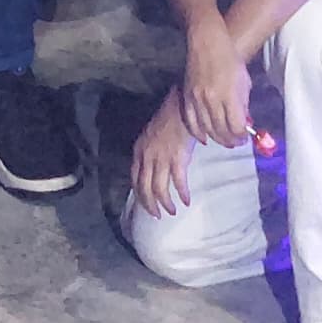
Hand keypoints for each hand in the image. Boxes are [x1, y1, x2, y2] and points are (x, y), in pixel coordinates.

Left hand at [129, 89, 198, 219]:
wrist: (181, 106)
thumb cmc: (170, 118)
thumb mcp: (151, 134)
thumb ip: (149, 151)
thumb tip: (152, 167)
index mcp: (139, 151)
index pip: (135, 178)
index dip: (139, 194)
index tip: (145, 204)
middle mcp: (147, 157)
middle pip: (144, 188)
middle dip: (149, 205)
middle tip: (157, 216)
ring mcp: (161, 159)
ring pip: (158, 189)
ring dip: (165, 204)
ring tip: (172, 212)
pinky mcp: (177, 159)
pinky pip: (177, 183)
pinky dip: (182, 194)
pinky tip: (186, 201)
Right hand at [183, 32, 254, 147]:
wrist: (207, 43)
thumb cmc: (229, 58)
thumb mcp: (244, 81)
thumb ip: (243, 104)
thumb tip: (243, 122)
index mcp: (229, 94)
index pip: (237, 126)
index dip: (242, 136)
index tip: (245, 138)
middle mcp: (212, 99)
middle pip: (222, 131)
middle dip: (231, 140)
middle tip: (236, 142)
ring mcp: (197, 99)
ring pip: (207, 130)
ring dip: (217, 138)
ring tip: (224, 140)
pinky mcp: (187, 97)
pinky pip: (191, 122)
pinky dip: (198, 133)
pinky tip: (205, 138)